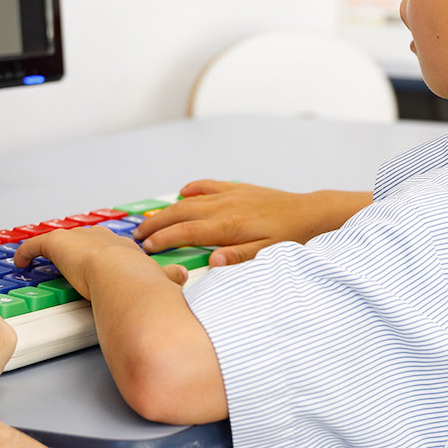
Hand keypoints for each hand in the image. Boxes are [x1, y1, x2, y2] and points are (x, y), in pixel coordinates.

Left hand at [14, 226, 171, 299]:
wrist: (125, 276)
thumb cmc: (142, 282)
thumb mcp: (161, 280)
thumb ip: (169, 278)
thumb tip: (182, 276)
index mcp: (126, 248)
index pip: (112, 246)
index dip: (103, 253)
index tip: (97, 262)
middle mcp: (103, 239)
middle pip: (87, 238)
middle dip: (78, 247)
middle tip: (68, 259)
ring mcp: (80, 240)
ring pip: (62, 240)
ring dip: (52, 249)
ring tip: (40, 258)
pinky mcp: (58, 245)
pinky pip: (36, 245)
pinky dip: (26, 252)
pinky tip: (20, 261)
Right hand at [132, 181, 371, 266]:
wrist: (312, 213)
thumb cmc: (291, 238)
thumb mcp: (267, 254)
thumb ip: (238, 258)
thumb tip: (211, 262)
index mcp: (229, 226)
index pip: (186, 233)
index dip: (163, 240)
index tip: (145, 250)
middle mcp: (225, 207)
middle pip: (180, 214)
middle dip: (156, 225)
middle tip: (136, 238)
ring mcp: (231, 195)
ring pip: (191, 200)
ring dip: (168, 210)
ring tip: (151, 222)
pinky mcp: (239, 189)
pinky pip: (210, 185)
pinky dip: (194, 189)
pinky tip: (183, 193)